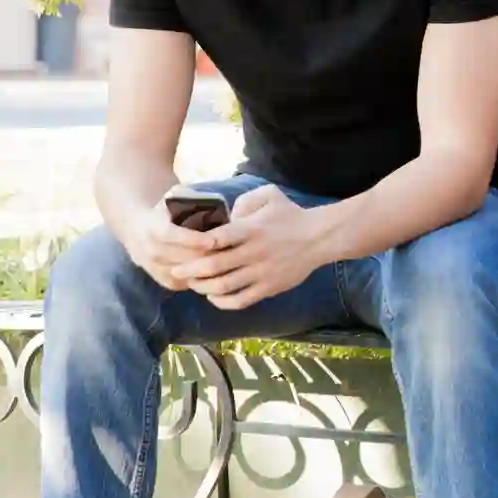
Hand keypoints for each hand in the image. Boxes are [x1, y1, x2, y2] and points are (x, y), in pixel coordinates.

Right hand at [125, 200, 221, 291]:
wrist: (138, 229)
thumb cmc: (165, 211)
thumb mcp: (172, 197)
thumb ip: (188, 196)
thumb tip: (213, 201)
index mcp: (152, 227)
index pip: (170, 235)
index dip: (192, 239)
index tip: (213, 240)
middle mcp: (149, 250)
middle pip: (180, 257)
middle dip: (205, 257)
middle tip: (229, 254)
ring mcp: (153, 267)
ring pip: (184, 273)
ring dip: (205, 270)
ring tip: (226, 264)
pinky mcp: (161, 280)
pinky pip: (184, 283)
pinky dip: (200, 279)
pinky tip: (217, 273)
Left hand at [174, 187, 325, 310]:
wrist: (320, 237)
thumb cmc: (291, 215)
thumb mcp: (269, 195)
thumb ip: (243, 201)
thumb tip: (225, 217)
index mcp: (251, 230)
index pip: (216, 239)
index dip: (195, 246)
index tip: (183, 248)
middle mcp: (254, 253)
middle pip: (213, 266)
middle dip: (190, 270)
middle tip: (177, 270)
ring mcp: (262, 273)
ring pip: (224, 286)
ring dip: (203, 287)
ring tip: (193, 284)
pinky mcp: (269, 288)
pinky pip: (241, 300)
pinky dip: (222, 302)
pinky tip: (213, 297)